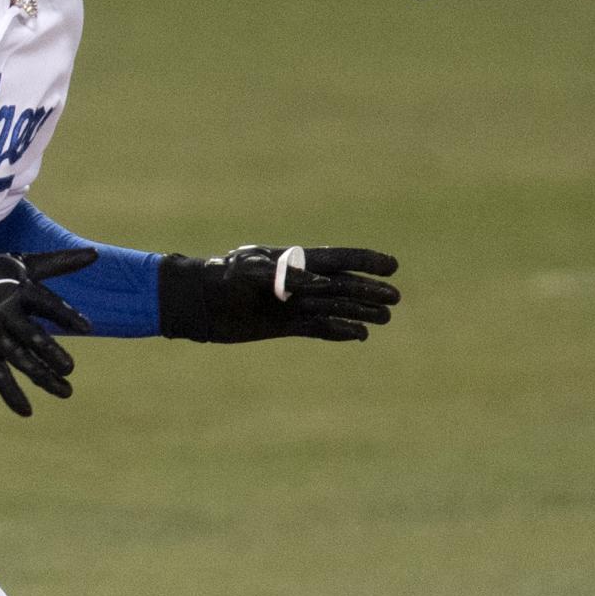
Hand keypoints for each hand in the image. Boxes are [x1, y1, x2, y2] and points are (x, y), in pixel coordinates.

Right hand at [0, 239, 97, 416]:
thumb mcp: (21, 264)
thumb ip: (58, 263)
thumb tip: (94, 254)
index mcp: (18, 289)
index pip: (48, 304)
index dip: (67, 316)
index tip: (87, 328)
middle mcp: (5, 312)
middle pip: (34, 337)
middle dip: (53, 355)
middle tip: (70, 369)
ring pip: (21, 360)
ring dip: (44, 378)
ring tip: (66, 391)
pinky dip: (12, 395)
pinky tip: (27, 411)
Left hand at [158, 245, 399, 342]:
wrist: (199, 302)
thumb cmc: (222, 277)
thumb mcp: (250, 271)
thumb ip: (284, 275)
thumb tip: (320, 284)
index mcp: (293, 261)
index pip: (338, 259)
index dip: (365, 261)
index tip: (392, 265)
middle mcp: (298, 282)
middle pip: (343, 286)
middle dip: (369, 291)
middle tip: (395, 299)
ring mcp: (293, 304)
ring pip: (335, 308)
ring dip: (359, 312)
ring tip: (385, 318)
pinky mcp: (285, 326)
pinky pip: (318, 329)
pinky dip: (338, 332)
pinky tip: (358, 335)